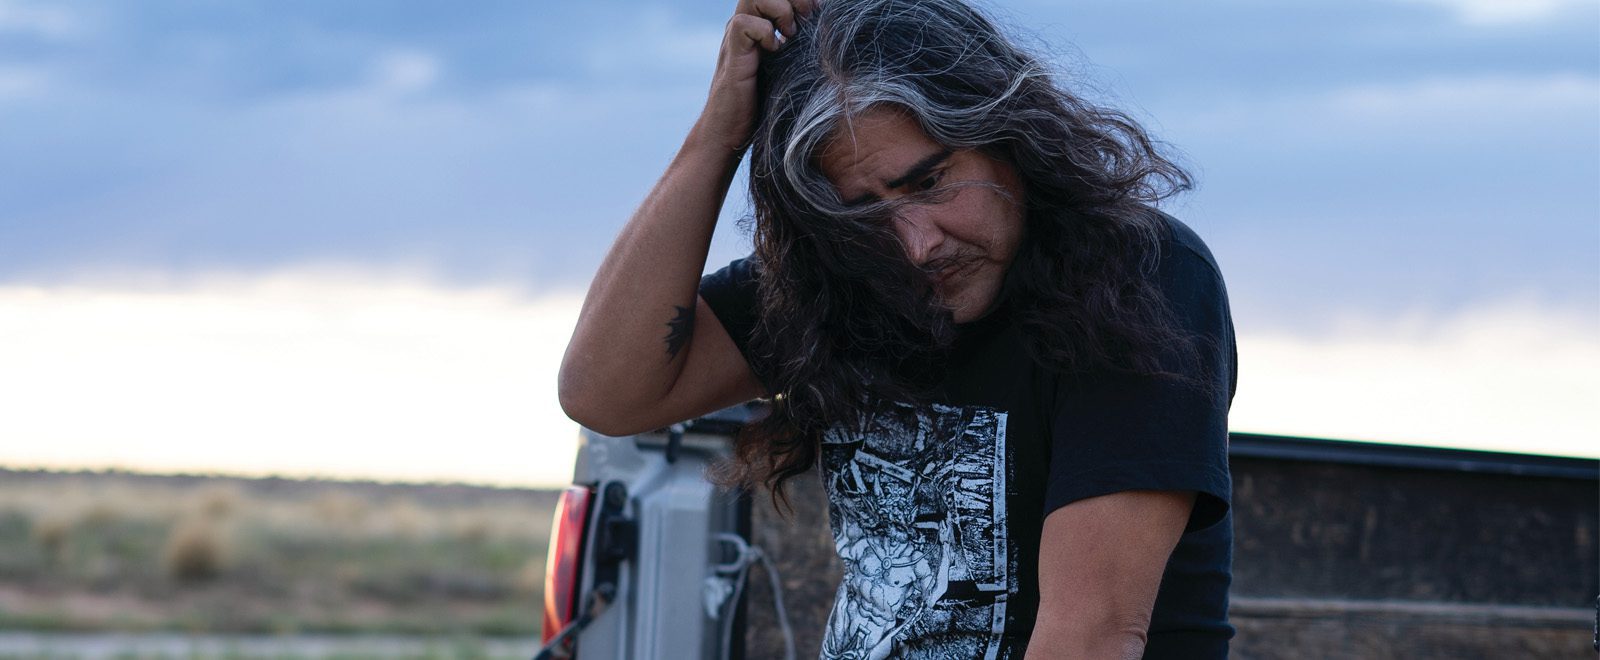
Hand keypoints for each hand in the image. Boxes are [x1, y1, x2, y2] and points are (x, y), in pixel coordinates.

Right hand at [693, 0, 815, 153]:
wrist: (730, 133)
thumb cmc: (763, 105)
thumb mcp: (789, 70)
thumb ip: (801, 49)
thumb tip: (833, 35)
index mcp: (761, 25)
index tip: (818, 12)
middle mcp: (746, 26)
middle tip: (808, 18)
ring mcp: (737, 39)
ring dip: (779, 10)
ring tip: (790, 34)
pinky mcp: (732, 55)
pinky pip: (743, 24)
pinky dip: (764, 33)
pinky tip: (775, 52)